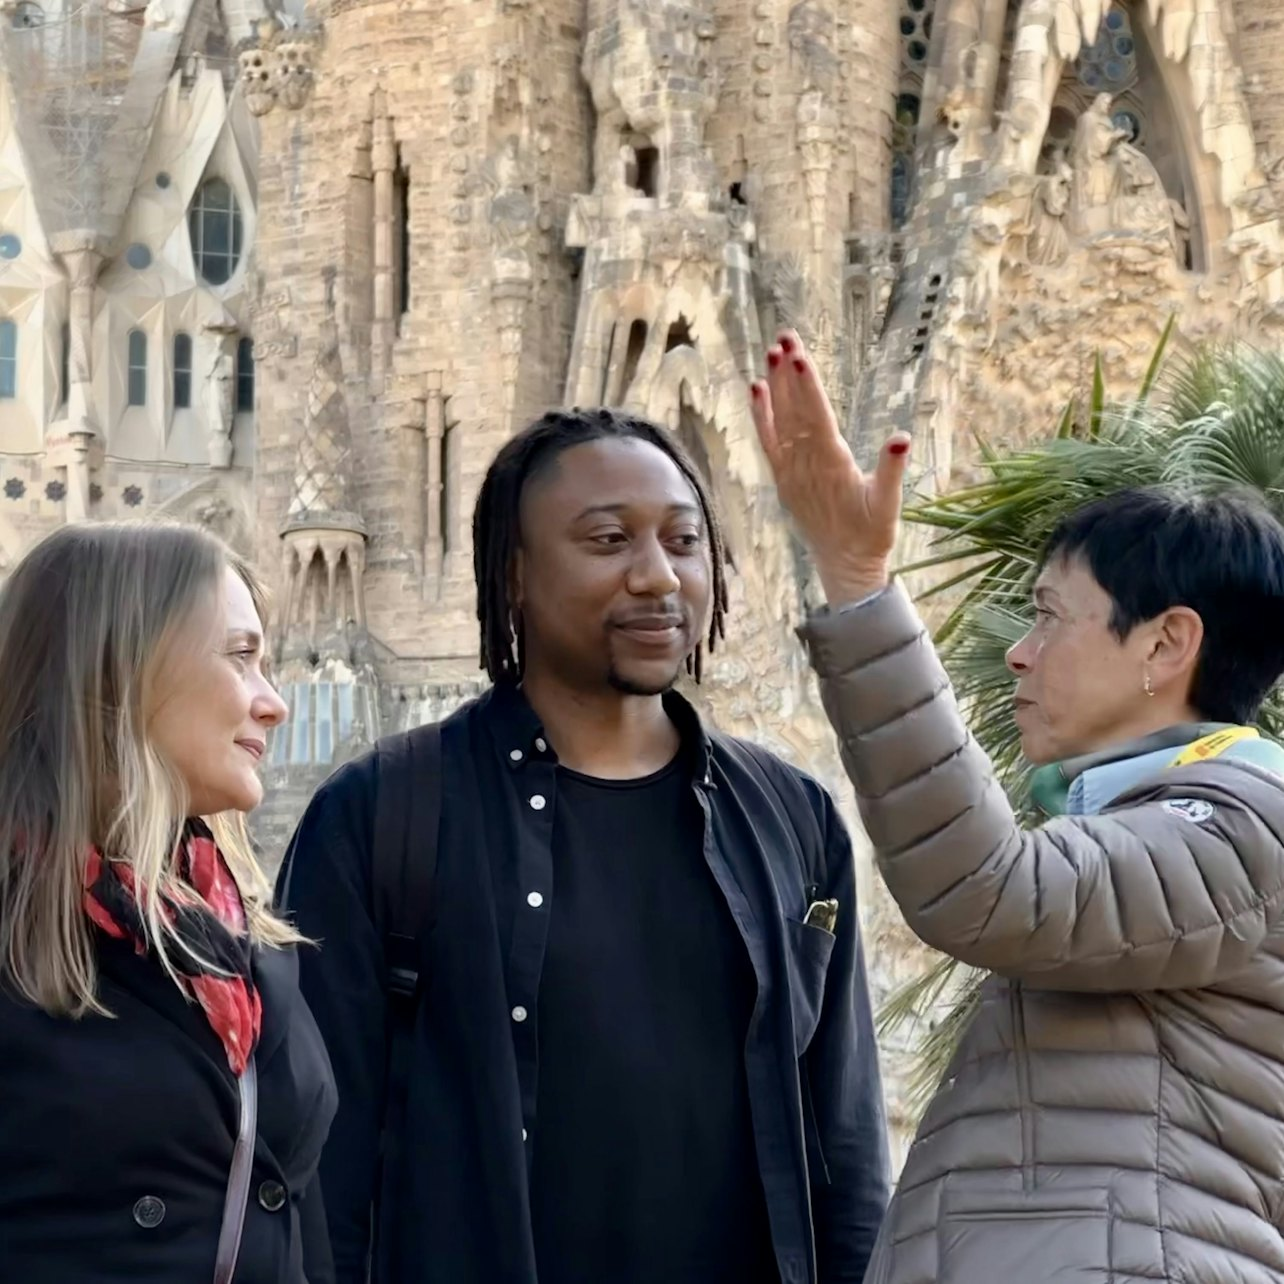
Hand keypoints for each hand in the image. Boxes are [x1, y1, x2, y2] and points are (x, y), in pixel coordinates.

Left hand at [749, 330, 910, 604]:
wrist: (844, 565)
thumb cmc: (871, 535)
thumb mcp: (889, 505)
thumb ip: (892, 471)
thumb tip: (901, 438)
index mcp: (832, 465)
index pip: (816, 417)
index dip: (806, 386)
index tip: (797, 357)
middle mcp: (806, 466)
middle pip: (794, 411)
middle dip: (788, 373)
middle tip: (784, 336)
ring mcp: (791, 472)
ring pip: (780, 422)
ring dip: (775, 386)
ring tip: (771, 352)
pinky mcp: (784, 479)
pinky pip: (769, 442)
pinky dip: (762, 416)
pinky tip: (757, 390)